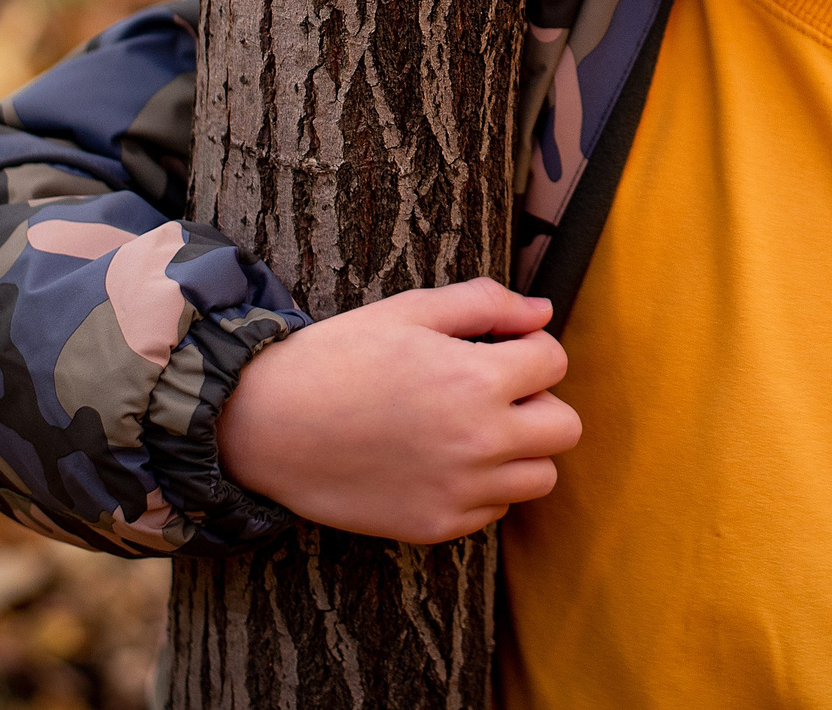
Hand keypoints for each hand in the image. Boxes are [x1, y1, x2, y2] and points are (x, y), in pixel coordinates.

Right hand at [214, 277, 580, 542]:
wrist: (267, 424)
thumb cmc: (338, 357)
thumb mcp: (411, 311)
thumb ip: (485, 304)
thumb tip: (541, 313)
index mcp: (475, 380)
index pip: (554, 362)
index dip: (531, 347)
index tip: (501, 348)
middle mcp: (477, 442)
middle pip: (564, 427)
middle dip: (538, 401)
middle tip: (496, 390)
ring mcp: (458, 492)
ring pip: (541, 477)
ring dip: (521, 449)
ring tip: (475, 428)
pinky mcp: (435, 526)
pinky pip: (496, 509)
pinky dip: (485, 487)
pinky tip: (445, 461)